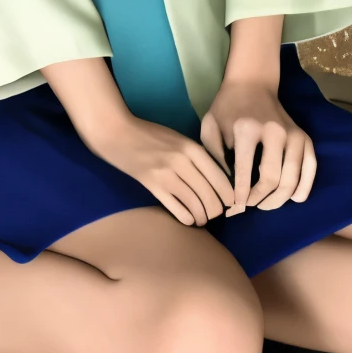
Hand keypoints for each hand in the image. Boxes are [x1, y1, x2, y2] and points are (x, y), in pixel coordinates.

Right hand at [87, 114, 234, 226]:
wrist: (118, 132)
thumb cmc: (150, 134)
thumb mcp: (178, 139)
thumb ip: (196, 156)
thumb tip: (217, 180)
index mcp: (191, 148)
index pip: (219, 176)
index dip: (228, 194)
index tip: (233, 203)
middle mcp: (181, 162)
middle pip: (209, 193)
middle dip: (217, 208)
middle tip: (217, 213)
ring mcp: (166, 175)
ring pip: (194, 204)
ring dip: (203, 216)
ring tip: (204, 218)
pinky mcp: (152, 186)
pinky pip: (176, 209)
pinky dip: (187, 218)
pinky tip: (189, 219)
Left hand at [201, 80, 316, 214]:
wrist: (252, 83)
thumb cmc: (227, 107)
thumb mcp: (210, 127)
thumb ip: (214, 157)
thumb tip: (226, 187)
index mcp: (247, 129)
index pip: (245, 173)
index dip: (239, 196)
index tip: (233, 207)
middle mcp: (274, 132)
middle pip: (271, 180)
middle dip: (258, 200)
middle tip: (247, 206)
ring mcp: (293, 135)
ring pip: (292, 180)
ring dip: (278, 200)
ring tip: (263, 204)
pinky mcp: (305, 138)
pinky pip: (310, 171)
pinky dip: (302, 189)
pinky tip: (291, 198)